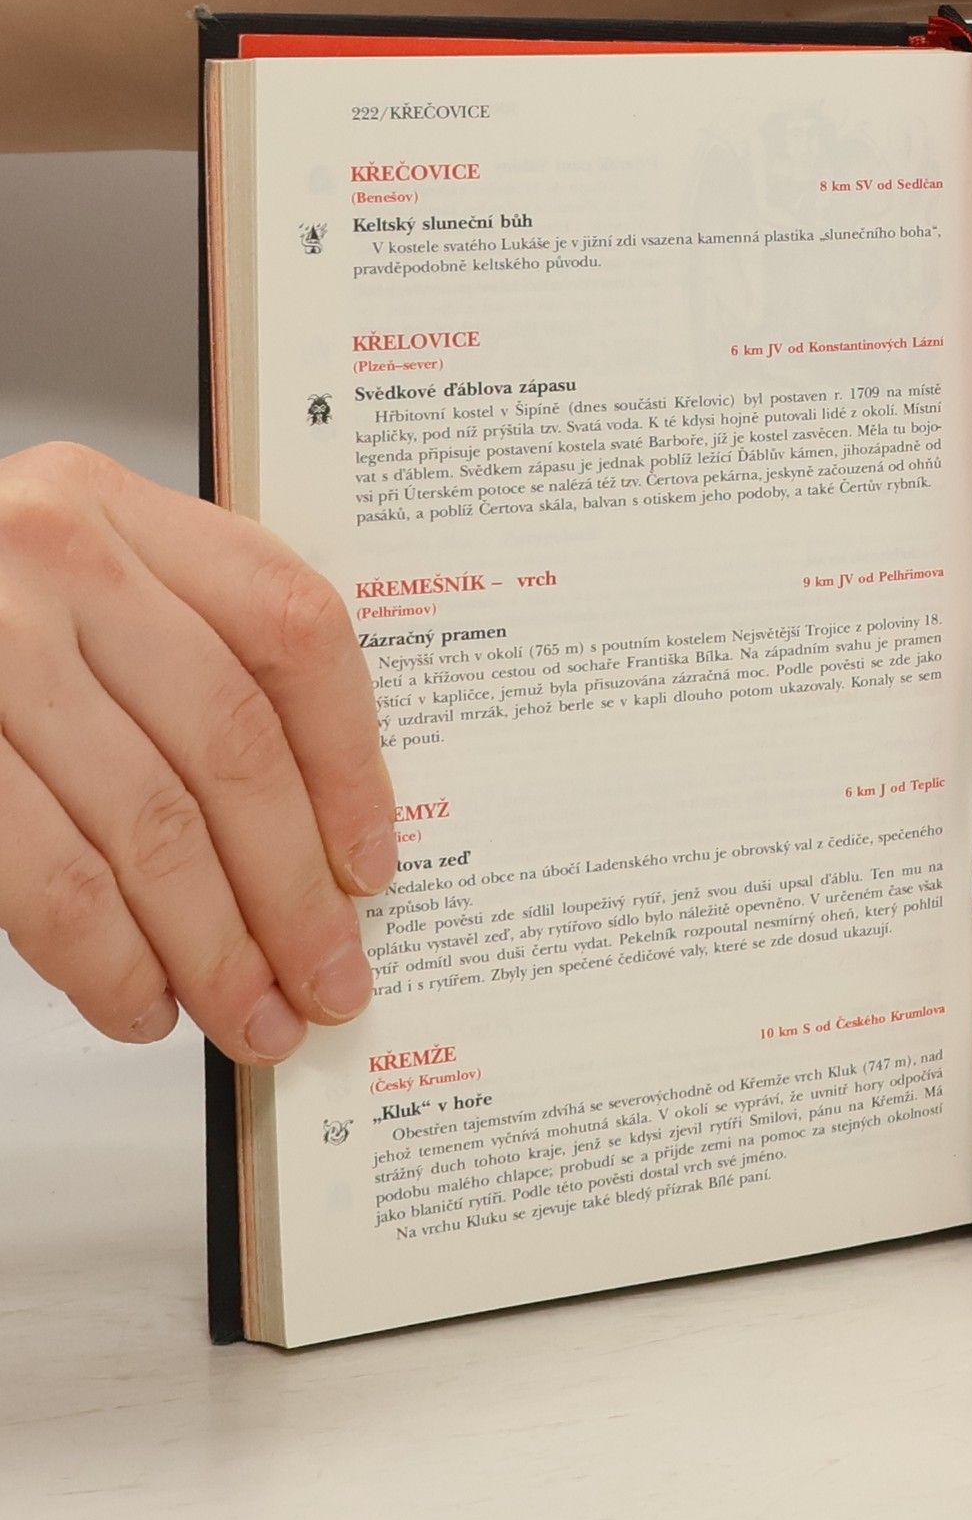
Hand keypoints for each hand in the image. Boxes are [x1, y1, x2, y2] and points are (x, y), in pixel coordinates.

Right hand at [0, 443, 395, 1061]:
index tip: (375, 864)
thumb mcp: (68, 586)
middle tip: (329, 979)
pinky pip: (47, 876)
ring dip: (214, 947)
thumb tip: (320, 833)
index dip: (352, 762)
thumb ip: (181, 657)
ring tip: (251, 1015)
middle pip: (232, 745)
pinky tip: (143, 1001)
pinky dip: (107, 960)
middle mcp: (50, 557)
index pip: (291, 630)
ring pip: (149, 824)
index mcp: (116, 504)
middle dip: (294, 890)